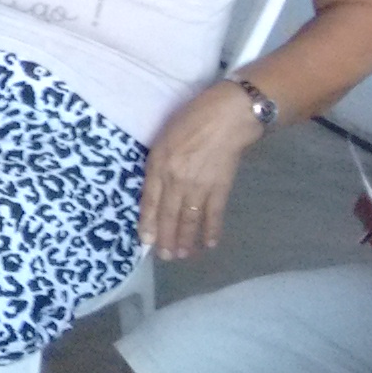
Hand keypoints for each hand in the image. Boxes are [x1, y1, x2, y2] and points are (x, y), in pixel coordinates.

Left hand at [139, 83, 267, 258]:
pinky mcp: (220, 187)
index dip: (147, 223)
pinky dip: (211, 230)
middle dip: (165, 238)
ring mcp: (198, 185)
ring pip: (189, 218)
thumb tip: (156, 188)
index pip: (149, 200)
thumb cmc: (191, 119)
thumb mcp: (163, 138)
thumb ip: (158, 163)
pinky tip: (208, 244)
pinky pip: (214, 214)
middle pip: (168, 214)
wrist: (227, 116)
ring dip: (185, 239)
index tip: (144, 241)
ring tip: (182, 254)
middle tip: (164, 256)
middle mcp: (175, 178)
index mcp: (158, 164)